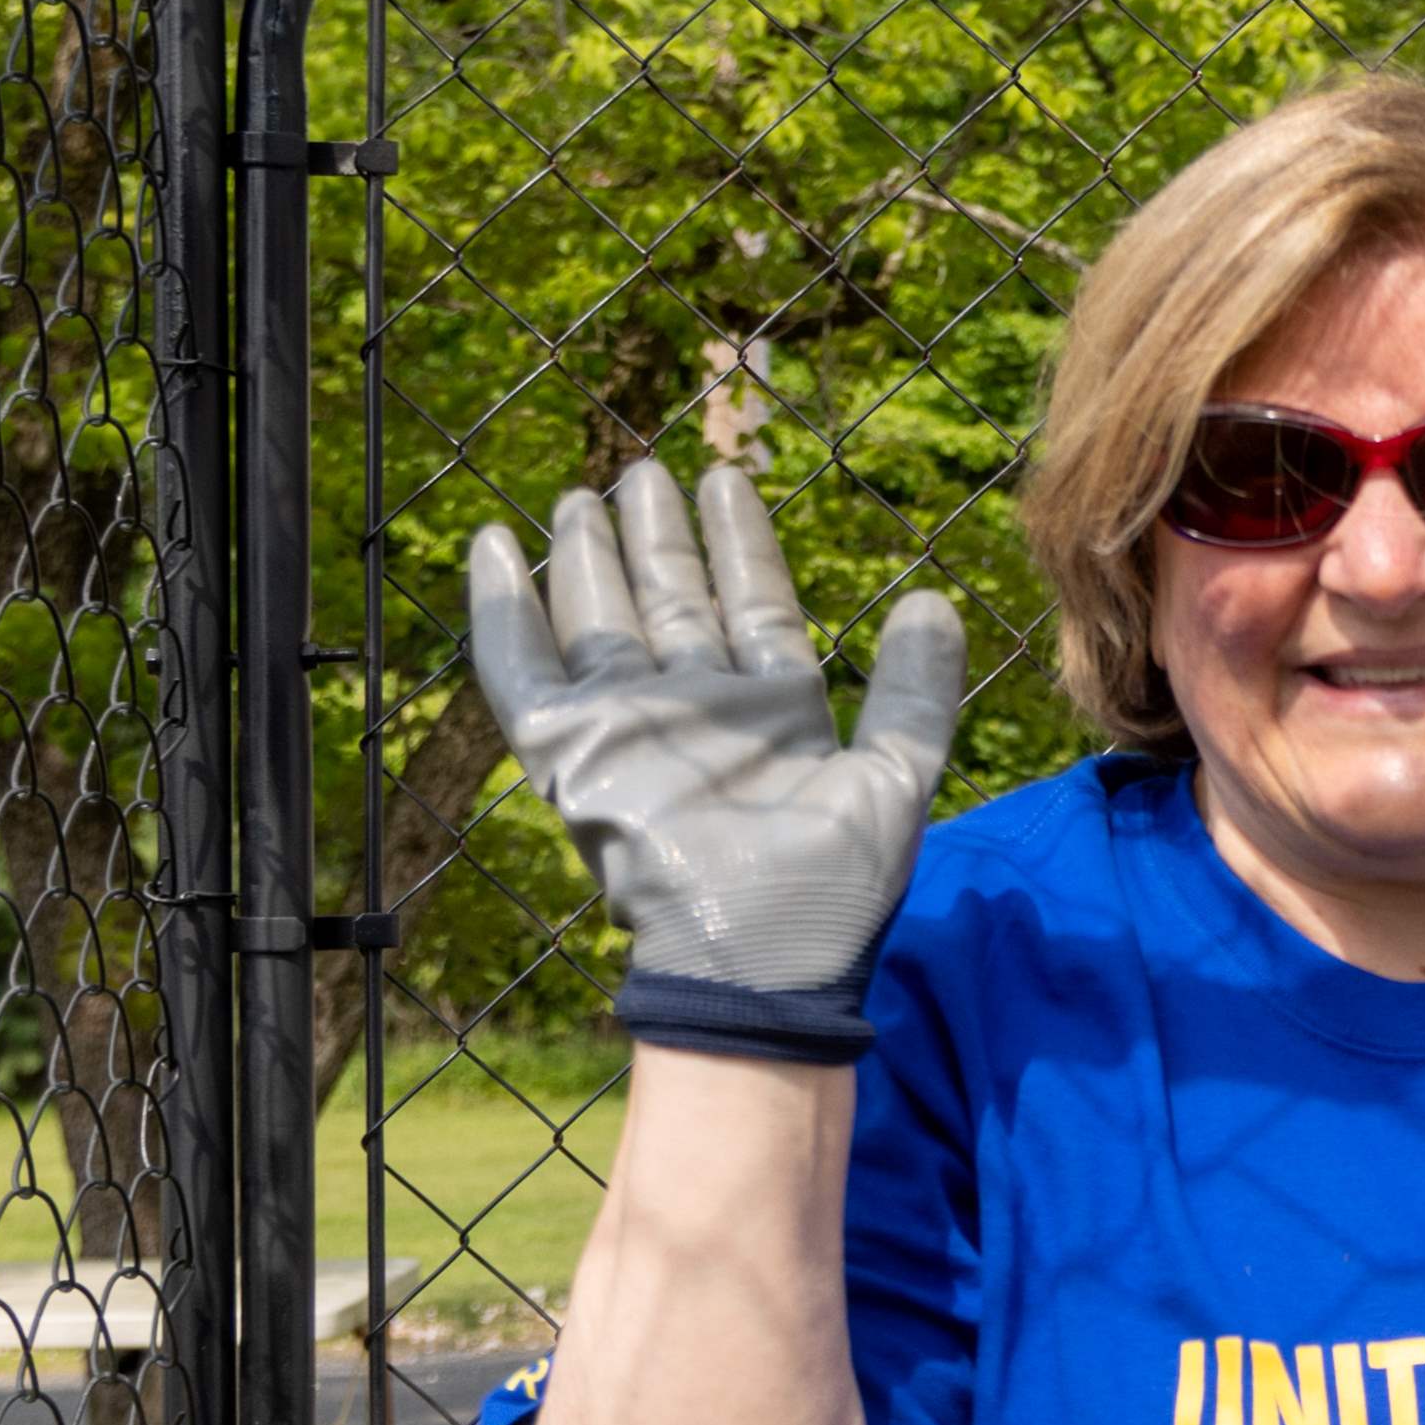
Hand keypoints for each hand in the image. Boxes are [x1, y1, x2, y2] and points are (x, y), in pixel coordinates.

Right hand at [465, 460, 964, 1018]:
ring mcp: (628, 726)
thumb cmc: (832, 887)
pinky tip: (494, 548)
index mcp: (772, 714)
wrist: (756, 954)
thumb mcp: (897, 776)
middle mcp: (697, 711)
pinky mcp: (567, 750)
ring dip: (590, 556)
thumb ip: (915, 690)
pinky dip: (504, 608)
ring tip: (583, 494)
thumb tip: (931, 601)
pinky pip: (522, 667)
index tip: (725, 480)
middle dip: (658, 537)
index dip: (740, 542)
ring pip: (602, 618)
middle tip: (644, 471)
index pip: (753, 604)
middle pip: (671, 601)